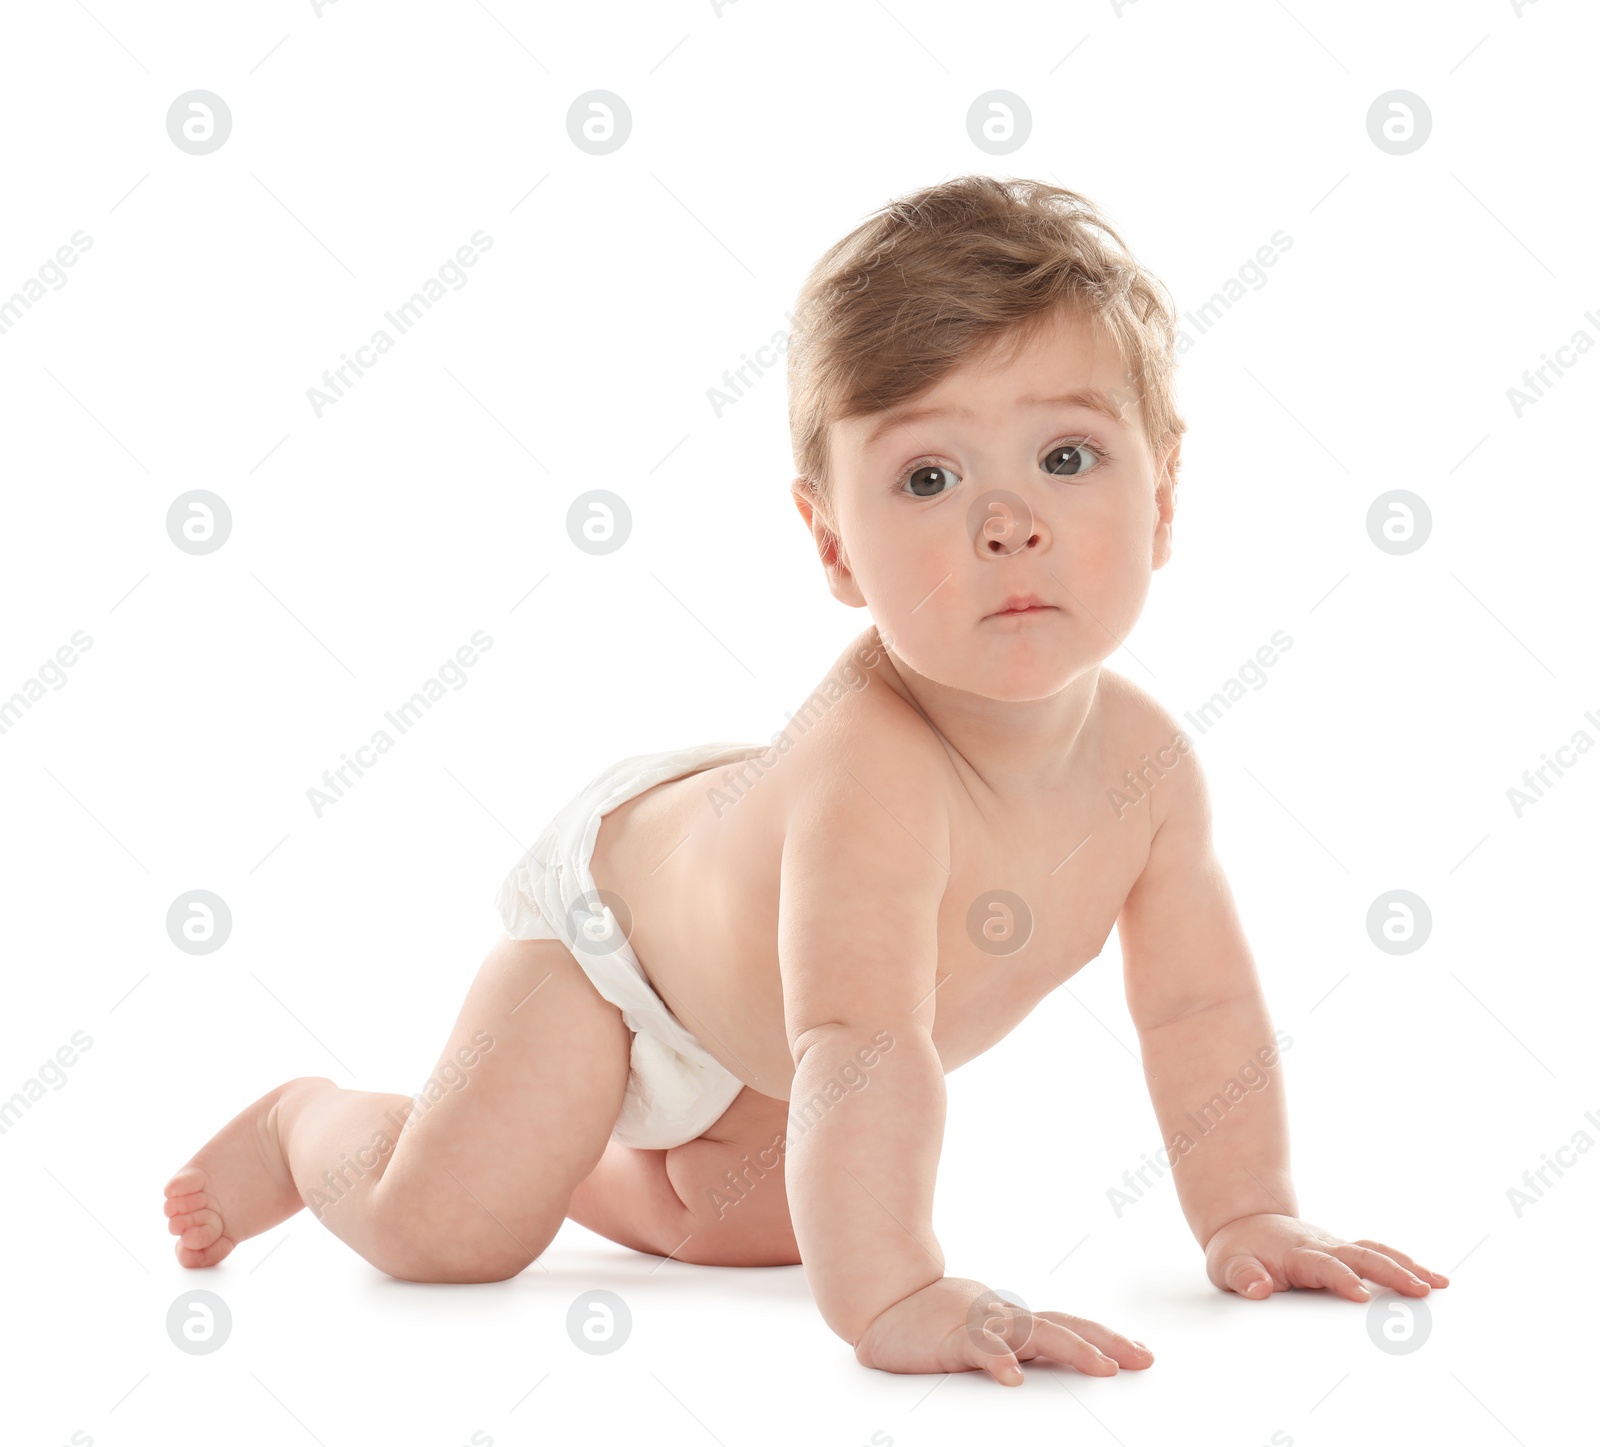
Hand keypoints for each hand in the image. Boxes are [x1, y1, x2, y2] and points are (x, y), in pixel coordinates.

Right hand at [853, 1276, 1154, 1385]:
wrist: (883, 1302)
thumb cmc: (932, 1324)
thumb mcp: (980, 1340)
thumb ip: (1011, 1350)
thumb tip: (1042, 1371)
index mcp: (1014, 1323)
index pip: (1069, 1327)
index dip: (1106, 1338)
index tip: (1143, 1354)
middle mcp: (1005, 1319)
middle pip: (1064, 1328)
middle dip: (1106, 1343)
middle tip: (1142, 1360)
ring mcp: (980, 1325)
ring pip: (1032, 1334)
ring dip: (1070, 1348)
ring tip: (1102, 1368)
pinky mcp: (951, 1337)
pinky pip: (978, 1348)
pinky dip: (997, 1360)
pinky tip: (1012, 1378)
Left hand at [1204, 1214, 1449, 1301]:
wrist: (1244, 1222)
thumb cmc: (1238, 1250)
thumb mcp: (1227, 1265)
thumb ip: (1243, 1276)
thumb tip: (1258, 1288)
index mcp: (1295, 1253)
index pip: (1323, 1265)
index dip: (1341, 1278)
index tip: (1360, 1294)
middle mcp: (1321, 1246)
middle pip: (1360, 1255)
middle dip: (1390, 1272)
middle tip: (1419, 1290)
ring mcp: (1336, 1247)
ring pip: (1375, 1251)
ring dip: (1406, 1265)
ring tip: (1438, 1284)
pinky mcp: (1345, 1251)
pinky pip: (1378, 1254)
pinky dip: (1405, 1263)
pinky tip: (1433, 1279)